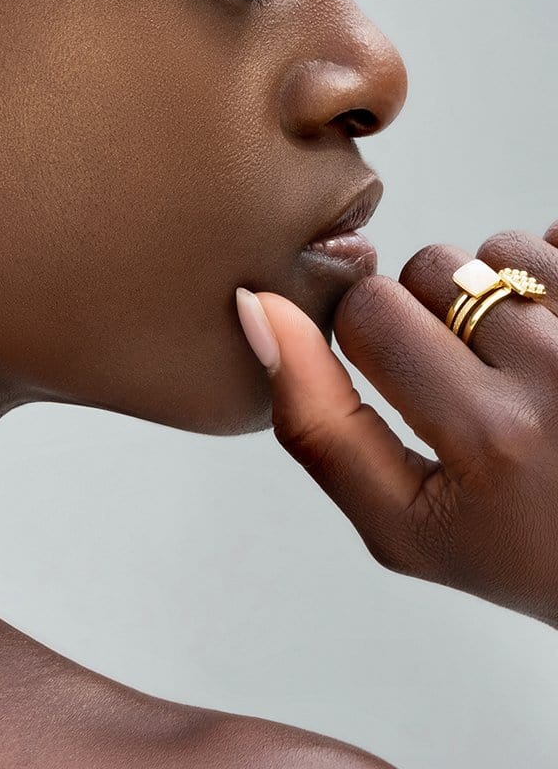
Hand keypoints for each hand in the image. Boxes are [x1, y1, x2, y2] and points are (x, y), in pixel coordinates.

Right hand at [235, 224, 557, 629]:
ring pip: (496, 250)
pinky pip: (555, 237)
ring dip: (496, 292)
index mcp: (488, 438)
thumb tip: (257, 306)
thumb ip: (313, 424)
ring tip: (524, 359)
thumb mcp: (400, 526)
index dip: (368, 335)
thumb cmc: (526, 549)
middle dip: (429, 312)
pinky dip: (549, 275)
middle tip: (467, 375)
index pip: (368, 311)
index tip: (398, 368)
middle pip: (427, 270)